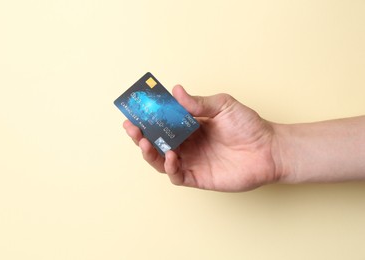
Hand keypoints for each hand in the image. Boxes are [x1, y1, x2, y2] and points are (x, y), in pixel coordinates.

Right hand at [123, 85, 280, 191]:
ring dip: (149, 151)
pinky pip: (177, 175)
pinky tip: (169, 155)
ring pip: (161, 159)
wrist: (269, 149)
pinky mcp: (198, 177)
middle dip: (140, 135)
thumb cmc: (249, 126)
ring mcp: (192, 161)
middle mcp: (188, 144)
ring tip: (143, 141)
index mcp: (190, 126)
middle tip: (131, 127)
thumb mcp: (223, 106)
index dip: (148, 118)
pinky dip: (169, 167)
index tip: (135, 110)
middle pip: (157, 142)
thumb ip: (198, 102)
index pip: (163, 122)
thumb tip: (176, 90)